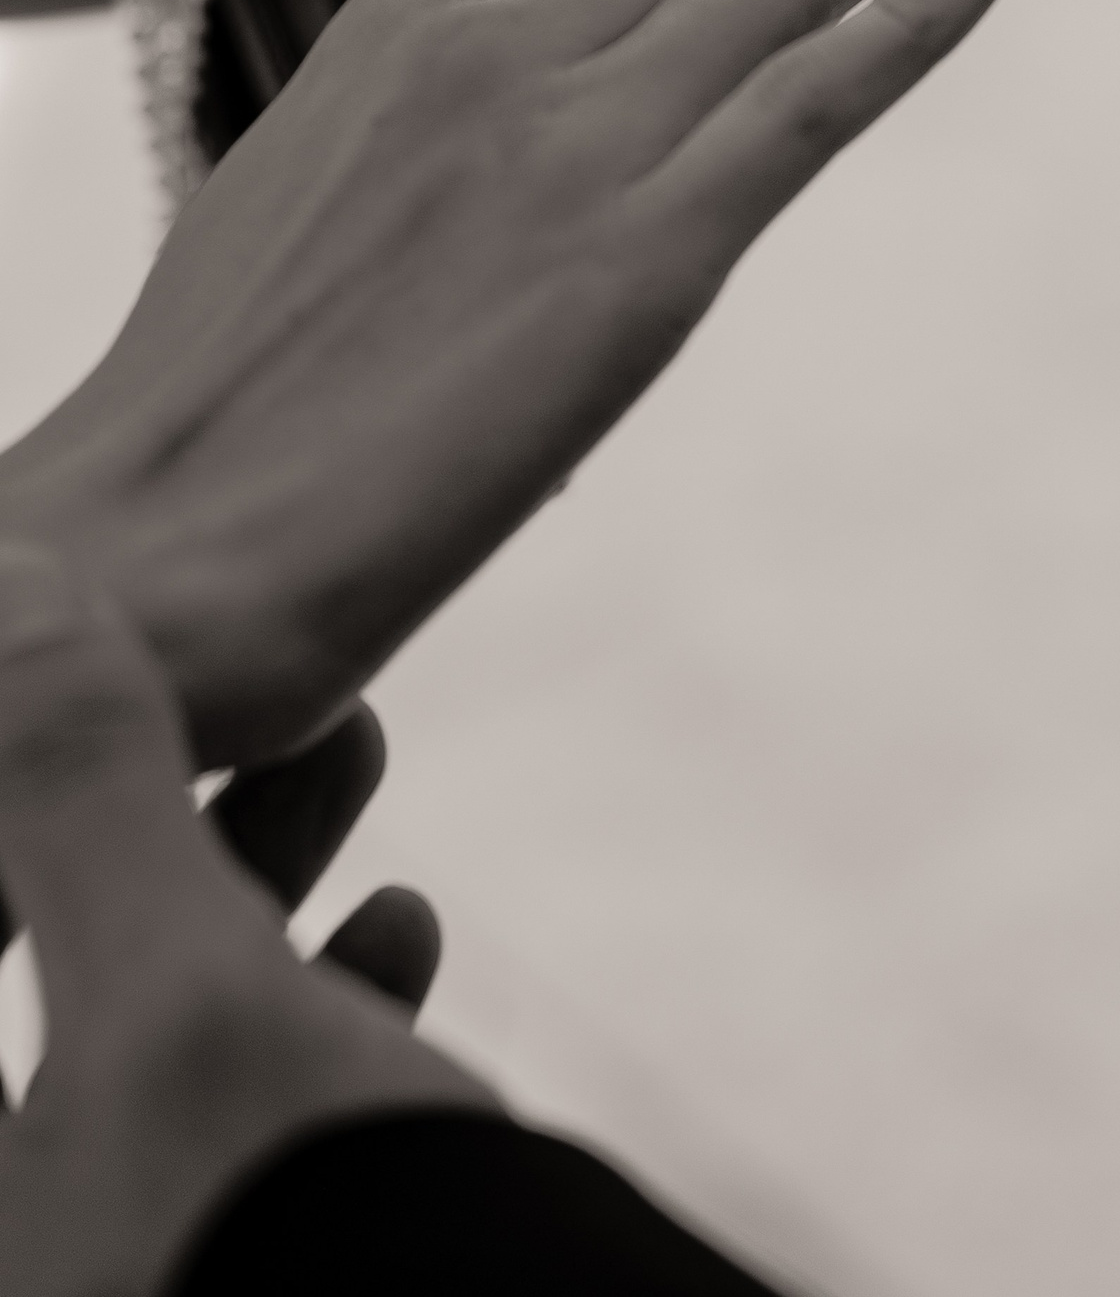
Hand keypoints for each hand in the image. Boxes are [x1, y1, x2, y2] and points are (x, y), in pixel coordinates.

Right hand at [0, 0, 1044, 765]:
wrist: (138, 548)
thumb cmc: (209, 422)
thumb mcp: (312, 221)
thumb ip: (426, 159)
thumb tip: (508, 172)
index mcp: (410, 33)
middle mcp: (497, 46)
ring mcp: (572, 136)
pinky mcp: (638, 250)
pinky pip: (818, 87)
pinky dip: (927, 2)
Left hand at [0, 543, 483, 1296]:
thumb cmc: (305, 1269)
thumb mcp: (180, 1008)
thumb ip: (76, 792)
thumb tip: (4, 570)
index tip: (59, 622)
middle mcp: (32, 1224)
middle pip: (22, 959)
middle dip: (118, 797)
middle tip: (243, 671)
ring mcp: (126, 1253)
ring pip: (137, 1023)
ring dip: (244, 865)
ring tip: (355, 747)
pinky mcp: (232, 1265)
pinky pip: (231, 1112)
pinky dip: (306, 995)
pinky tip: (402, 924)